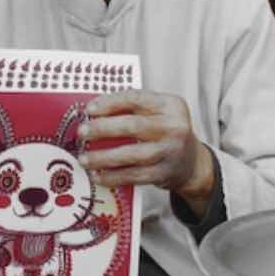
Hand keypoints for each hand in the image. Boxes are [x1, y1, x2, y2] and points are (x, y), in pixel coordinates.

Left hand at [77, 91, 216, 216]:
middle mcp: (174, 127)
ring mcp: (170, 151)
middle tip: (82, 132)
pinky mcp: (163, 173)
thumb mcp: (159, 113)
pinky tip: (98, 175)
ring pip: (130, 154)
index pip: (136, 99)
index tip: (90, 109)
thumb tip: (94, 113)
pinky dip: (112, 176)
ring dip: (102, 157)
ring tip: (84, 158)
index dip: (110, 103)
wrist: (192, 163)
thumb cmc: (167, 133)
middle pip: (132, 126)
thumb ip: (133, 109)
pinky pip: (133, 175)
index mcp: (171, 105)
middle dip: (102, 129)